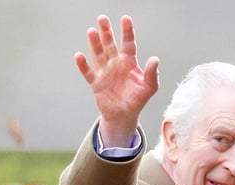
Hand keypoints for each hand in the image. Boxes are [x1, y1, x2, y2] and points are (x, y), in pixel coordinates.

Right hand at [75, 15, 159, 146]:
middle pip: (110, 45)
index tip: (125, 19)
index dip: (127, 32)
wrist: (124, 116)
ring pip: (98, 54)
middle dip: (106, 32)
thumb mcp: (149, 87)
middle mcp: (115, 64)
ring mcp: (104, 72)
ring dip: (95, 44)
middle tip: (102, 18)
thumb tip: (155, 59)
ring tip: (92, 31)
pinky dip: (83, 65)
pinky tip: (79, 55)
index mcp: (129, 63)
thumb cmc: (137, 100)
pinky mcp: (96, 83)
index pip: (128, 44)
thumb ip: (152, 73)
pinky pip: (88, 72)